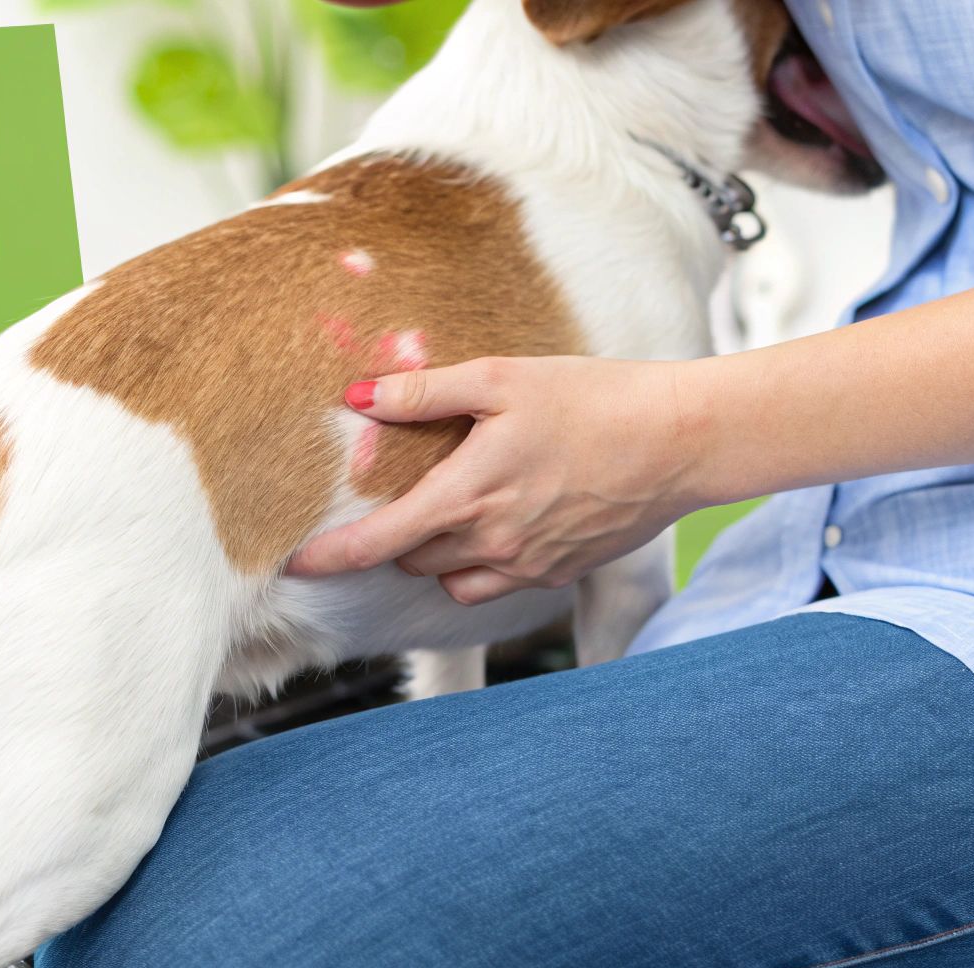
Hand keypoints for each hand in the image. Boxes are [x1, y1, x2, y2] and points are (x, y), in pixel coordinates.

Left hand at [286, 356, 702, 604]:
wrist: (680, 441)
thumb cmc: (593, 399)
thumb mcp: (503, 378)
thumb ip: (425, 391)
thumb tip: (358, 396)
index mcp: (467, 494)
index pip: (377, 542)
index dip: (328, 557)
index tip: (292, 564)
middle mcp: (492, 542)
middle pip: (410, 559)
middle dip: (397, 534)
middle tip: (407, 491)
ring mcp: (527, 565)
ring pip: (451, 579)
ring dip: (438, 553)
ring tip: (456, 505)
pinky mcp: (558, 573)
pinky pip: (496, 583)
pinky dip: (482, 563)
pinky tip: (503, 520)